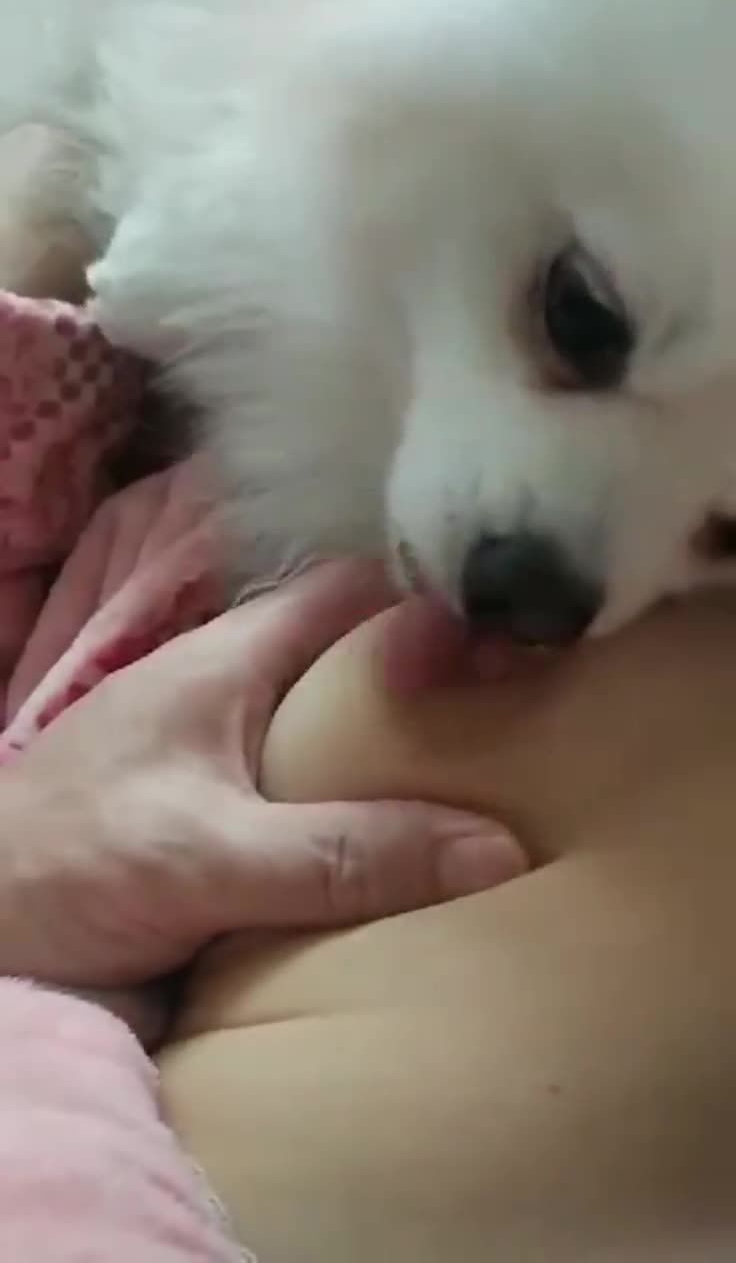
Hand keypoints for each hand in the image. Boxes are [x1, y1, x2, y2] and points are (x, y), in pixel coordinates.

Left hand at [0, 560, 525, 988]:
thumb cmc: (65, 867)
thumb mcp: (205, 853)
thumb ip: (341, 852)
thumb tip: (499, 848)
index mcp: (231, 659)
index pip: (354, 593)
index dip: (437, 600)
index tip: (519, 643)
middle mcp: (241, 700)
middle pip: (361, 669)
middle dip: (443, 692)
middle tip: (536, 729)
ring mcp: (235, 768)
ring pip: (346, 745)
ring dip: (412, 770)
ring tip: (512, 800)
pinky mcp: (232, 835)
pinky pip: (324, 815)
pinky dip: (374, 831)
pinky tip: (426, 867)